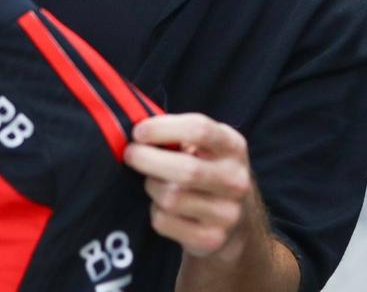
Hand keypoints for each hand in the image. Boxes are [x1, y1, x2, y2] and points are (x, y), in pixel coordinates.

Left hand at [125, 113, 256, 260]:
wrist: (235, 220)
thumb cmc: (207, 170)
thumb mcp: (205, 146)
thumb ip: (178, 134)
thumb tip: (136, 128)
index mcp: (234, 147)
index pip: (200, 130)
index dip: (163, 128)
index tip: (138, 131)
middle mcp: (236, 180)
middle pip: (186, 169)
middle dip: (148, 159)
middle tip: (130, 154)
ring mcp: (227, 213)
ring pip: (171, 198)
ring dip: (152, 187)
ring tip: (154, 182)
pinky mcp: (210, 239)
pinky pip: (164, 222)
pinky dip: (155, 212)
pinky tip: (163, 207)